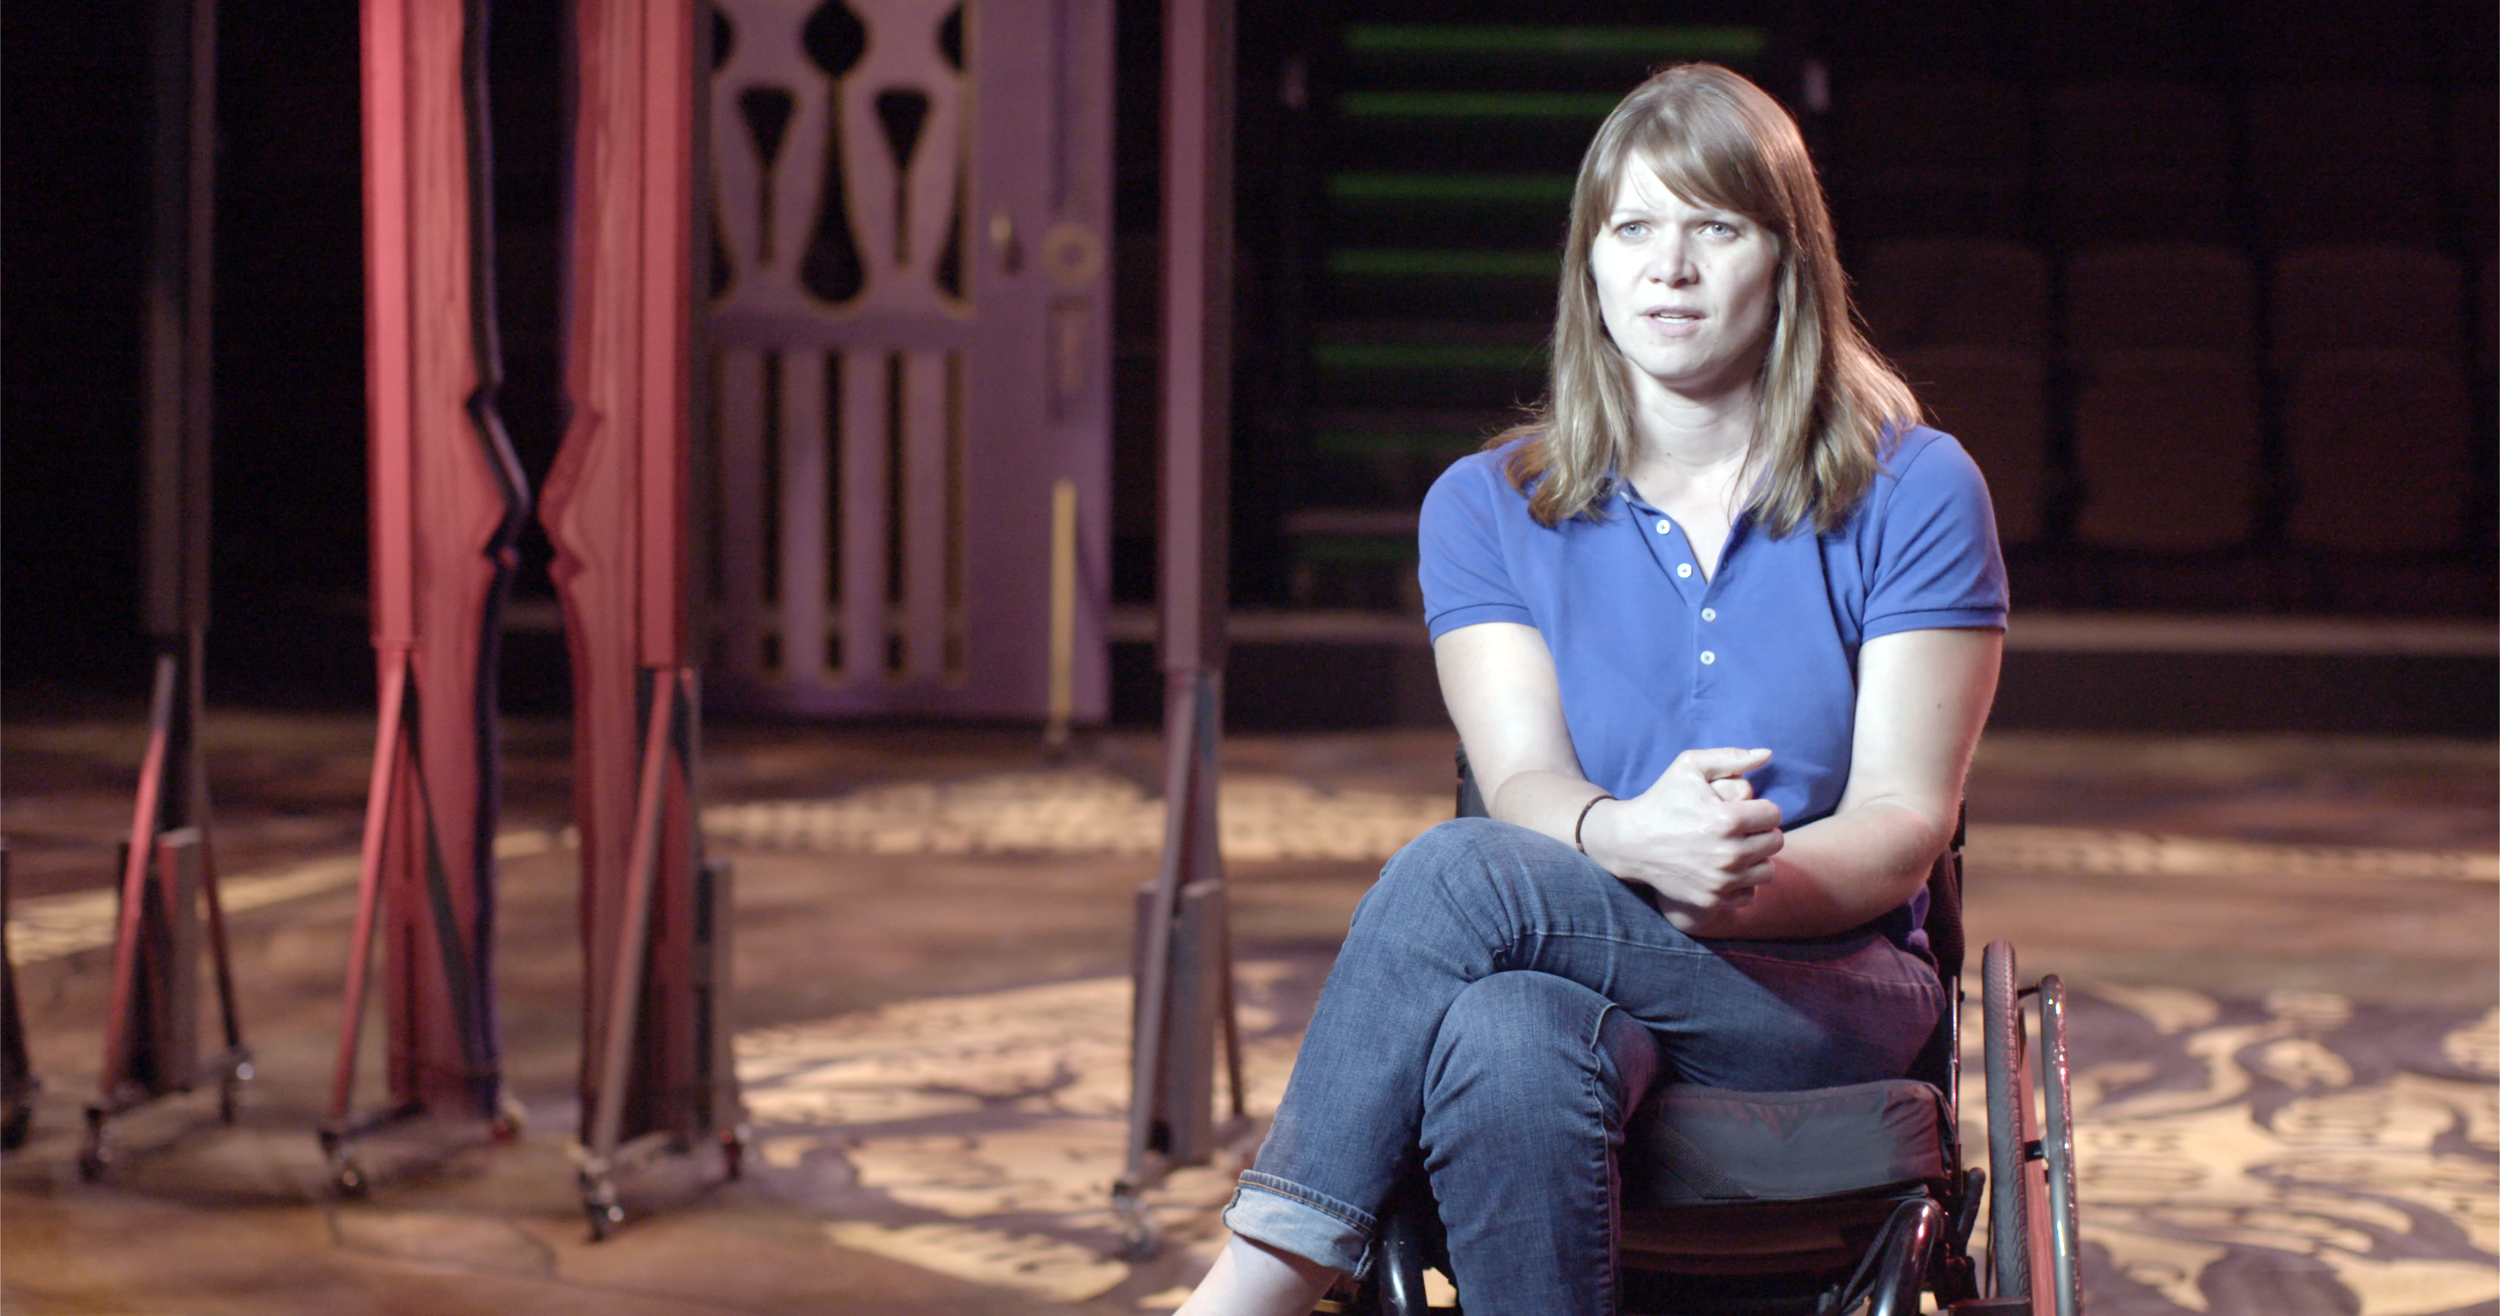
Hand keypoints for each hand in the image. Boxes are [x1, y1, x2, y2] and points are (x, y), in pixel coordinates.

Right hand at [1583, 747, 1782, 915]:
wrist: (1630, 842)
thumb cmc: (1662, 800)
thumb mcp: (1689, 767)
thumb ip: (1731, 757)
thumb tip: (1767, 754)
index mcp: (1728, 819)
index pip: (1773, 814)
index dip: (1759, 808)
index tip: (1742, 810)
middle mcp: (1729, 853)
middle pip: (1775, 842)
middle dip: (1760, 832)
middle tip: (1739, 829)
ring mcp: (1721, 880)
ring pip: (1767, 870)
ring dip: (1756, 858)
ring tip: (1735, 848)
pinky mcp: (1713, 899)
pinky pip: (1750, 893)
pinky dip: (1742, 883)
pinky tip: (1725, 869)